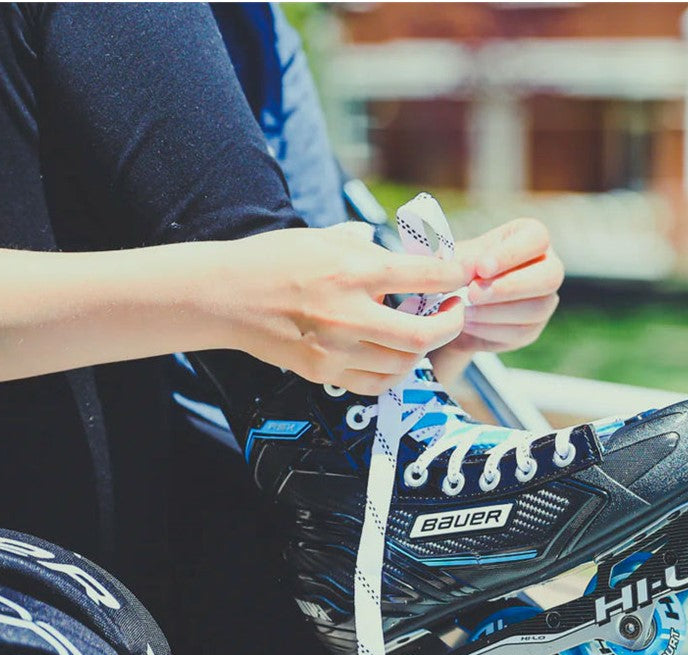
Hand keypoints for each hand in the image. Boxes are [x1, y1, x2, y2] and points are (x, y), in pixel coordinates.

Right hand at [198, 223, 471, 395]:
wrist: (226, 297)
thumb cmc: (274, 260)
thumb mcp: (323, 238)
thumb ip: (367, 249)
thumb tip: (402, 256)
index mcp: (352, 271)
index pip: (423, 278)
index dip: (454, 278)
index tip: (461, 277)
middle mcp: (349, 314)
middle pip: (422, 335)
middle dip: (450, 324)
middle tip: (453, 311)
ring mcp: (336, 349)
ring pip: (403, 364)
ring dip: (422, 349)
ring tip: (423, 332)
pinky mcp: (324, 372)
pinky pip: (376, 383)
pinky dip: (394, 371)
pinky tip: (394, 355)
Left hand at [457, 218, 563, 350]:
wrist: (450, 303)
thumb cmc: (456, 269)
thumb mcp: (455, 258)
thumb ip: (464, 261)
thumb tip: (473, 269)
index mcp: (530, 237)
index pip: (537, 238)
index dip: (511, 254)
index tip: (481, 268)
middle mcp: (547, 267)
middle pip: (550, 276)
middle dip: (509, 287)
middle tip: (472, 293)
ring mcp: (545, 300)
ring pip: (536, 309)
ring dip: (495, 311)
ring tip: (464, 310)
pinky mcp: (533, 328)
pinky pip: (521, 333)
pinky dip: (491, 330)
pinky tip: (468, 323)